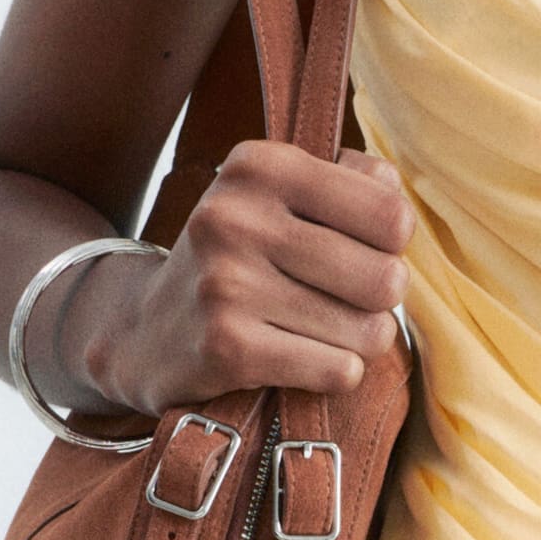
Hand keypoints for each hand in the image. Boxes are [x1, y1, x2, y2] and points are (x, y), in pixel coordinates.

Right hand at [44, 143, 413, 418]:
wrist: (142, 330)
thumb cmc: (240, 257)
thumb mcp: (279, 195)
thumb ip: (353, 180)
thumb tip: (397, 196)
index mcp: (260, 166)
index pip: (392, 215)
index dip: (391, 245)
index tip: (359, 250)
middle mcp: (237, 217)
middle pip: (387, 279)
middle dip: (380, 301)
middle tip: (344, 300)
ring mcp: (227, 284)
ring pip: (368, 331)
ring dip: (358, 341)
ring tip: (319, 330)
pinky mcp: (226, 347)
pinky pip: (338, 370)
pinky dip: (335, 373)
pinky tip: (302, 359)